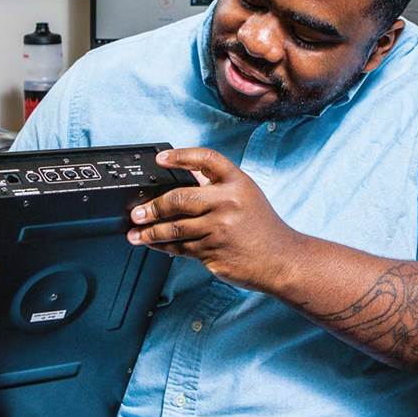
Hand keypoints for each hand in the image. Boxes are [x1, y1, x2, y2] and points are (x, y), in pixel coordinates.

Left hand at [126, 148, 299, 290]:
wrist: (281, 259)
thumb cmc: (261, 226)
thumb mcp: (246, 194)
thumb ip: (217, 184)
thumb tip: (183, 173)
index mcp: (236, 183)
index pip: (205, 160)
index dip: (180, 157)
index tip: (159, 159)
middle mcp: (227, 203)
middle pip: (179, 199)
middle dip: (152, 207)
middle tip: (137, 212)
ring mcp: (219, 229)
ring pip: (175, 229)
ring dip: (150, 232)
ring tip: (136, 233)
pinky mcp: (212, 252)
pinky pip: (181, 248)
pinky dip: (164, 247)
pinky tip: (155, 245)